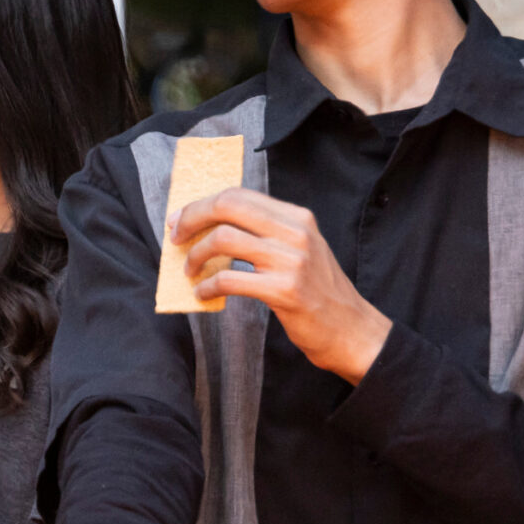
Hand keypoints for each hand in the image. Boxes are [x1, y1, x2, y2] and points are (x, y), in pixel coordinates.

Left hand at [175, 189, 391, 383]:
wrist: (349, 328)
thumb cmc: (317, 291)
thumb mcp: (299, 250)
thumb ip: (265, 234)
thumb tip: (212, 227)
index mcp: (297, 217)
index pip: (239, 195)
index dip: (201, 205)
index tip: (179, 220)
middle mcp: (296, 232)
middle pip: (227, 207)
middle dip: (191, 219)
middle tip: (174, 239)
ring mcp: (291, 260)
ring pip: (223, 239)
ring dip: (195, 256)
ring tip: (190, 271)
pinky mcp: (284, 289)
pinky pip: (228, 279)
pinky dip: (206, 286)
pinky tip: (203, 294)